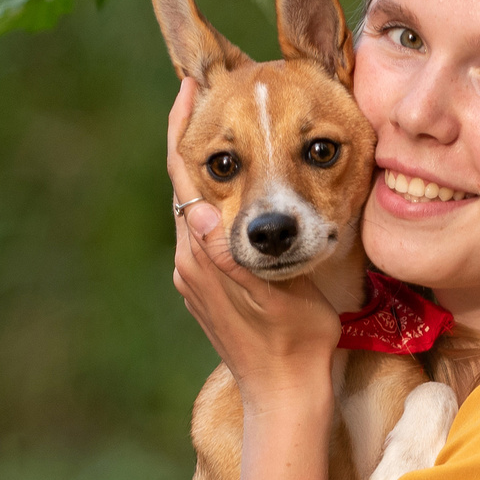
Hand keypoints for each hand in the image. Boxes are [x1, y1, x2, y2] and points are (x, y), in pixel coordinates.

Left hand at [168, 80, 343, 417]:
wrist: (284, 393)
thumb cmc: (295, 341)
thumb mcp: (274, 293)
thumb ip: (233, 254)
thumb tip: (201, 211)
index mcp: (202, 256)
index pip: (185, 176)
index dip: (186, 129)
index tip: (192, 85)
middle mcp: (189, 261)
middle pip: (184, 182)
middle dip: (195, 136)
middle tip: (209, 88)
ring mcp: (195, 276)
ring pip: (193, 203)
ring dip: (208, 165)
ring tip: (224, 124)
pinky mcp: (205, 287)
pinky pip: (202, 227)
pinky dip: (216, 194)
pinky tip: (234, 185)